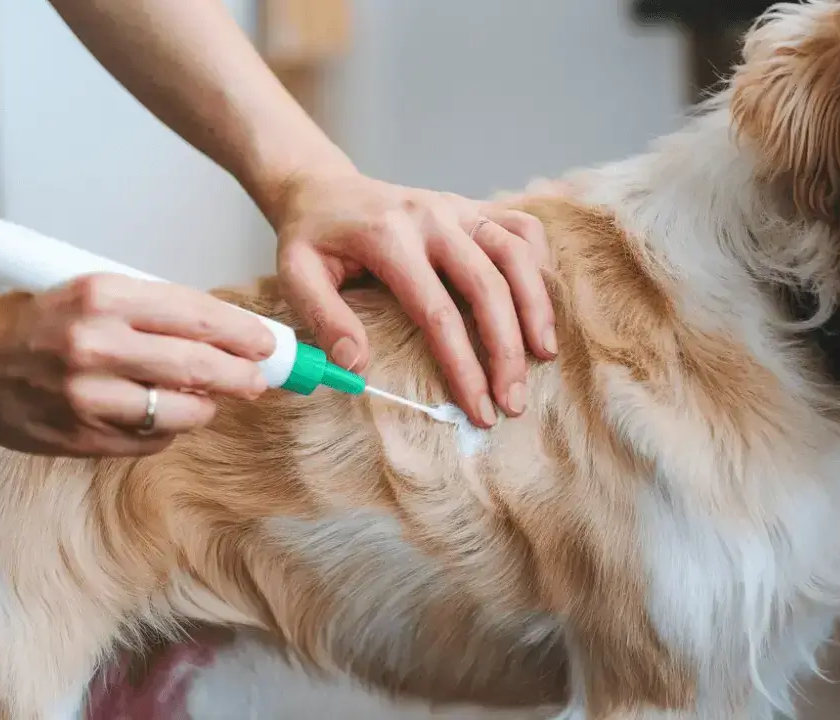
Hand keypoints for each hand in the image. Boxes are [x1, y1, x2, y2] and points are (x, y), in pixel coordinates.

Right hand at [0, 274, 275, 455]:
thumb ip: (146, 315)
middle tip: (258, 379)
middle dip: (240, 375)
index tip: (265, 342)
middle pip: (198, 364)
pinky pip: (147, 440)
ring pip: (179, 411)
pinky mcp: (78, 436)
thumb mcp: (85, 292)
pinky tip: (161, 417)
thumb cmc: (21, 321)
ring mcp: (86, 396)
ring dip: (204, 407)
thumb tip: (214, 337)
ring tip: (208, 400)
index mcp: (100, 296)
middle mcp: (95, 345)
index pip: (196, 314)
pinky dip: (165, 430)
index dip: (240, 332)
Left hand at [271, 171, 556, 427]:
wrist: (324, 189)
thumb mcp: (296, 274)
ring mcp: (458, 208)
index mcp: (389, 237)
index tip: (478, 409)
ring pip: (516, 253)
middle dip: (507, 351)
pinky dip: (540, 262)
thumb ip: (324, 318)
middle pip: (487, 287)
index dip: (463, 365)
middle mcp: (432, 217)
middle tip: (514, 402)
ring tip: (543, 356)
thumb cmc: (311, 238)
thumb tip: (356, 367)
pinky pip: (522, 226)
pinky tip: (540, 302)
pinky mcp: (472, 206)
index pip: (437, 312)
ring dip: (536, 308)